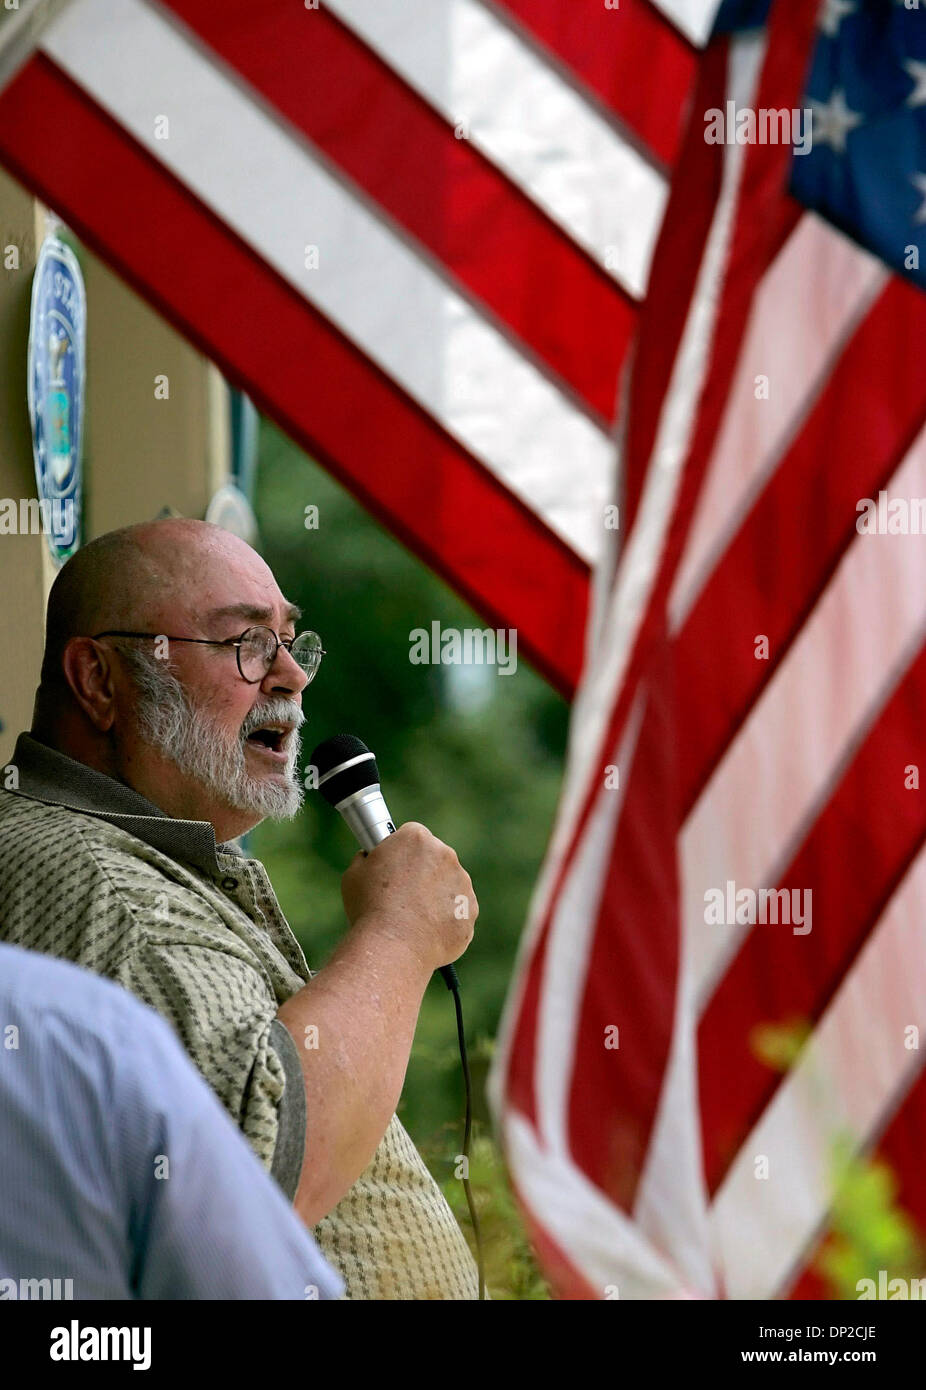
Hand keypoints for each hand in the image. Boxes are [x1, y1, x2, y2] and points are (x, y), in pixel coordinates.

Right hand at [341, 823, 476, 972]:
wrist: (393, 946)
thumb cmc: (369, 908)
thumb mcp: (355, 874)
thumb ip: (367, 858)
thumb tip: (369, 857)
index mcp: (416, 838)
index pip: (411, 835)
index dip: (400, 851)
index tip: (393, 865)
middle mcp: (445, 854)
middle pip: (434, 857)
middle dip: (421, 872)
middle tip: (400, 894)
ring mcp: (462, 882)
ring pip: (448, 884)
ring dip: (435, 895)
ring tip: (411, 918)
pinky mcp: (470, 909)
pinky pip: (458, 910)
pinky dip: (445, 918)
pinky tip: (426, 930)